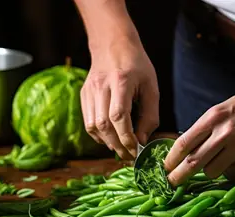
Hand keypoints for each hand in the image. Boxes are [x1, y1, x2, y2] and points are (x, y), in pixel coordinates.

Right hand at [81, 40, 159, 159]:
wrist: (112, 44)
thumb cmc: (137, 66)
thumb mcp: (151, 88)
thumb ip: (149, 116)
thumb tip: (142, 141)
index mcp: (121, 82)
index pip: (119, 116)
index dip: (127, 138)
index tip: (136, 150)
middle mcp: (101, 87)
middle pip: (103, 124)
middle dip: (117, 145)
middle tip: (129, 155)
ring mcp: (89, 91)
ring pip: (93, 126)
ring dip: (107, 142)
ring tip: (120, 148)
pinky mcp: (83, 95)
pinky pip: (88, 122)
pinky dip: (98, 135)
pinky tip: (110, 137)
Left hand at [164, 86, 234, 184]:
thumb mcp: (224, 109)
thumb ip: (206, 128)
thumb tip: (185, 150)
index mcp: (213, 117)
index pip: (184, 143)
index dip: (171, 159)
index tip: (165, 168)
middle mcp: (224, 133)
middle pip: (193, 163)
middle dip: (178, 176)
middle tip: (171, 183)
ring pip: (211, 172)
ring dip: (208, 172)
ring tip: (215, 164)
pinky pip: (232, 175)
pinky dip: (229, 172)